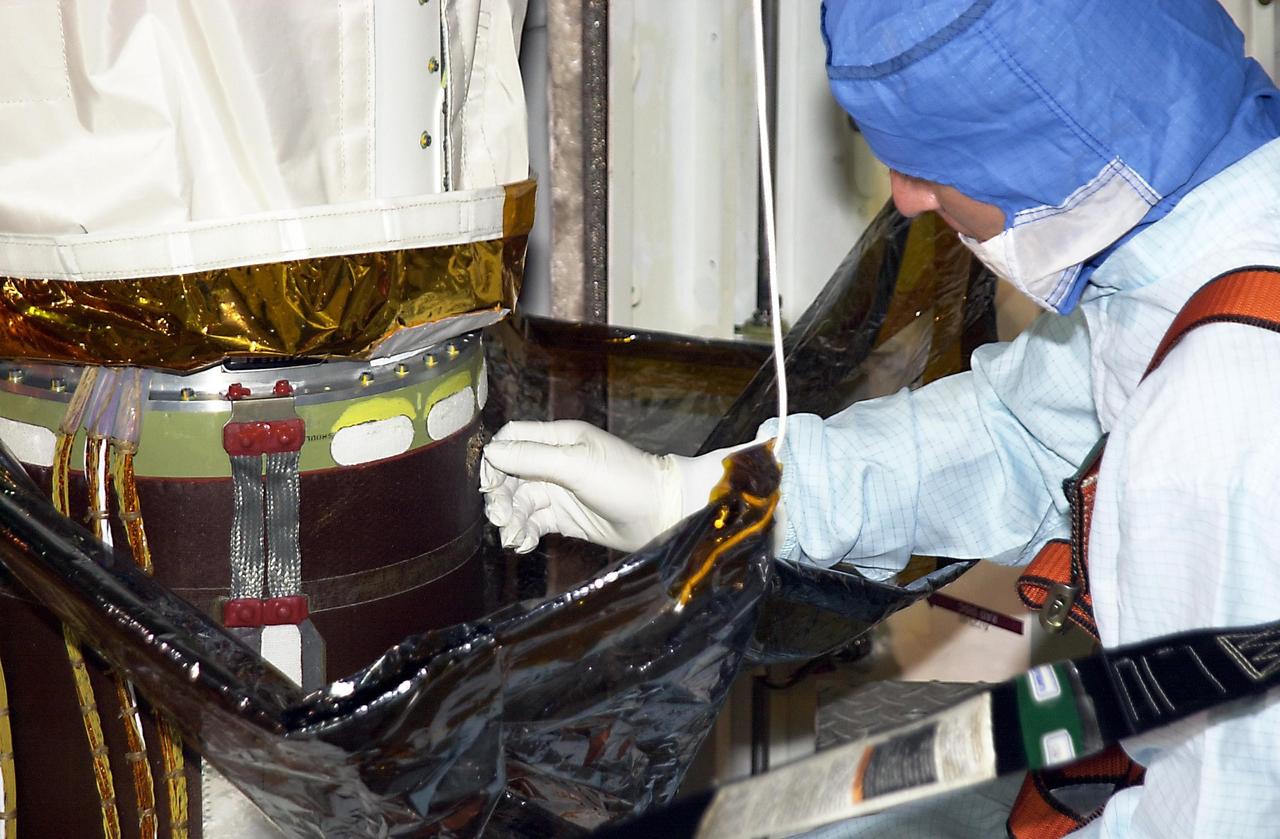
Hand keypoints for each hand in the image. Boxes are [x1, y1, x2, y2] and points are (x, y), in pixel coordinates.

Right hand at [481, 420, 728, 552]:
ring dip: (511, 519)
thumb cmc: (624, 480)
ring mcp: (560, 491)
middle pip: (510, 474)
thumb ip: (533, 458)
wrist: (662, 513)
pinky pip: (534, 523)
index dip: (496, 458)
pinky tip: (523, 544)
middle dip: (501, 496)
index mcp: (559, 439)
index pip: (513, 439)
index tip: (490, 484)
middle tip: (502, 518)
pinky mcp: (565, 518)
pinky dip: (524, 533)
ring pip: (520, 502)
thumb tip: (490, 452)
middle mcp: (555, 462)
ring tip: (514, 538)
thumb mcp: (577, 464)